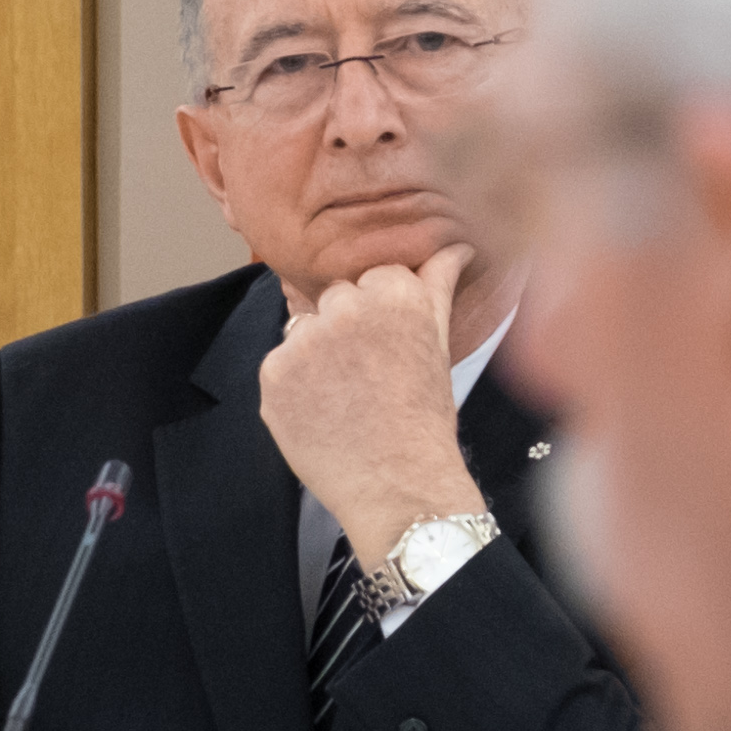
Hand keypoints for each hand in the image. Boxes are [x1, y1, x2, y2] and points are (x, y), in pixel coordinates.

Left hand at [259, 244, 487, 568]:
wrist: (398, 485)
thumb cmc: (424, 418)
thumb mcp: (439, 344)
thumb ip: (437, 285)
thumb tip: (456, 245)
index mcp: (393, 292)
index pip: (370, 277)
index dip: (378, 313)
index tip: (388, 346)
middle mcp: (346, 307)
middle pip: (333, 298)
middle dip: (345, 328)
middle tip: (366, 374)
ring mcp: (305, 340)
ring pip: (303, 328)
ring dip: (315, 353)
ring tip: (344, 395)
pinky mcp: (273, 373)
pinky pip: (279, 364)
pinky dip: (293, 385)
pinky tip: (321, 411)